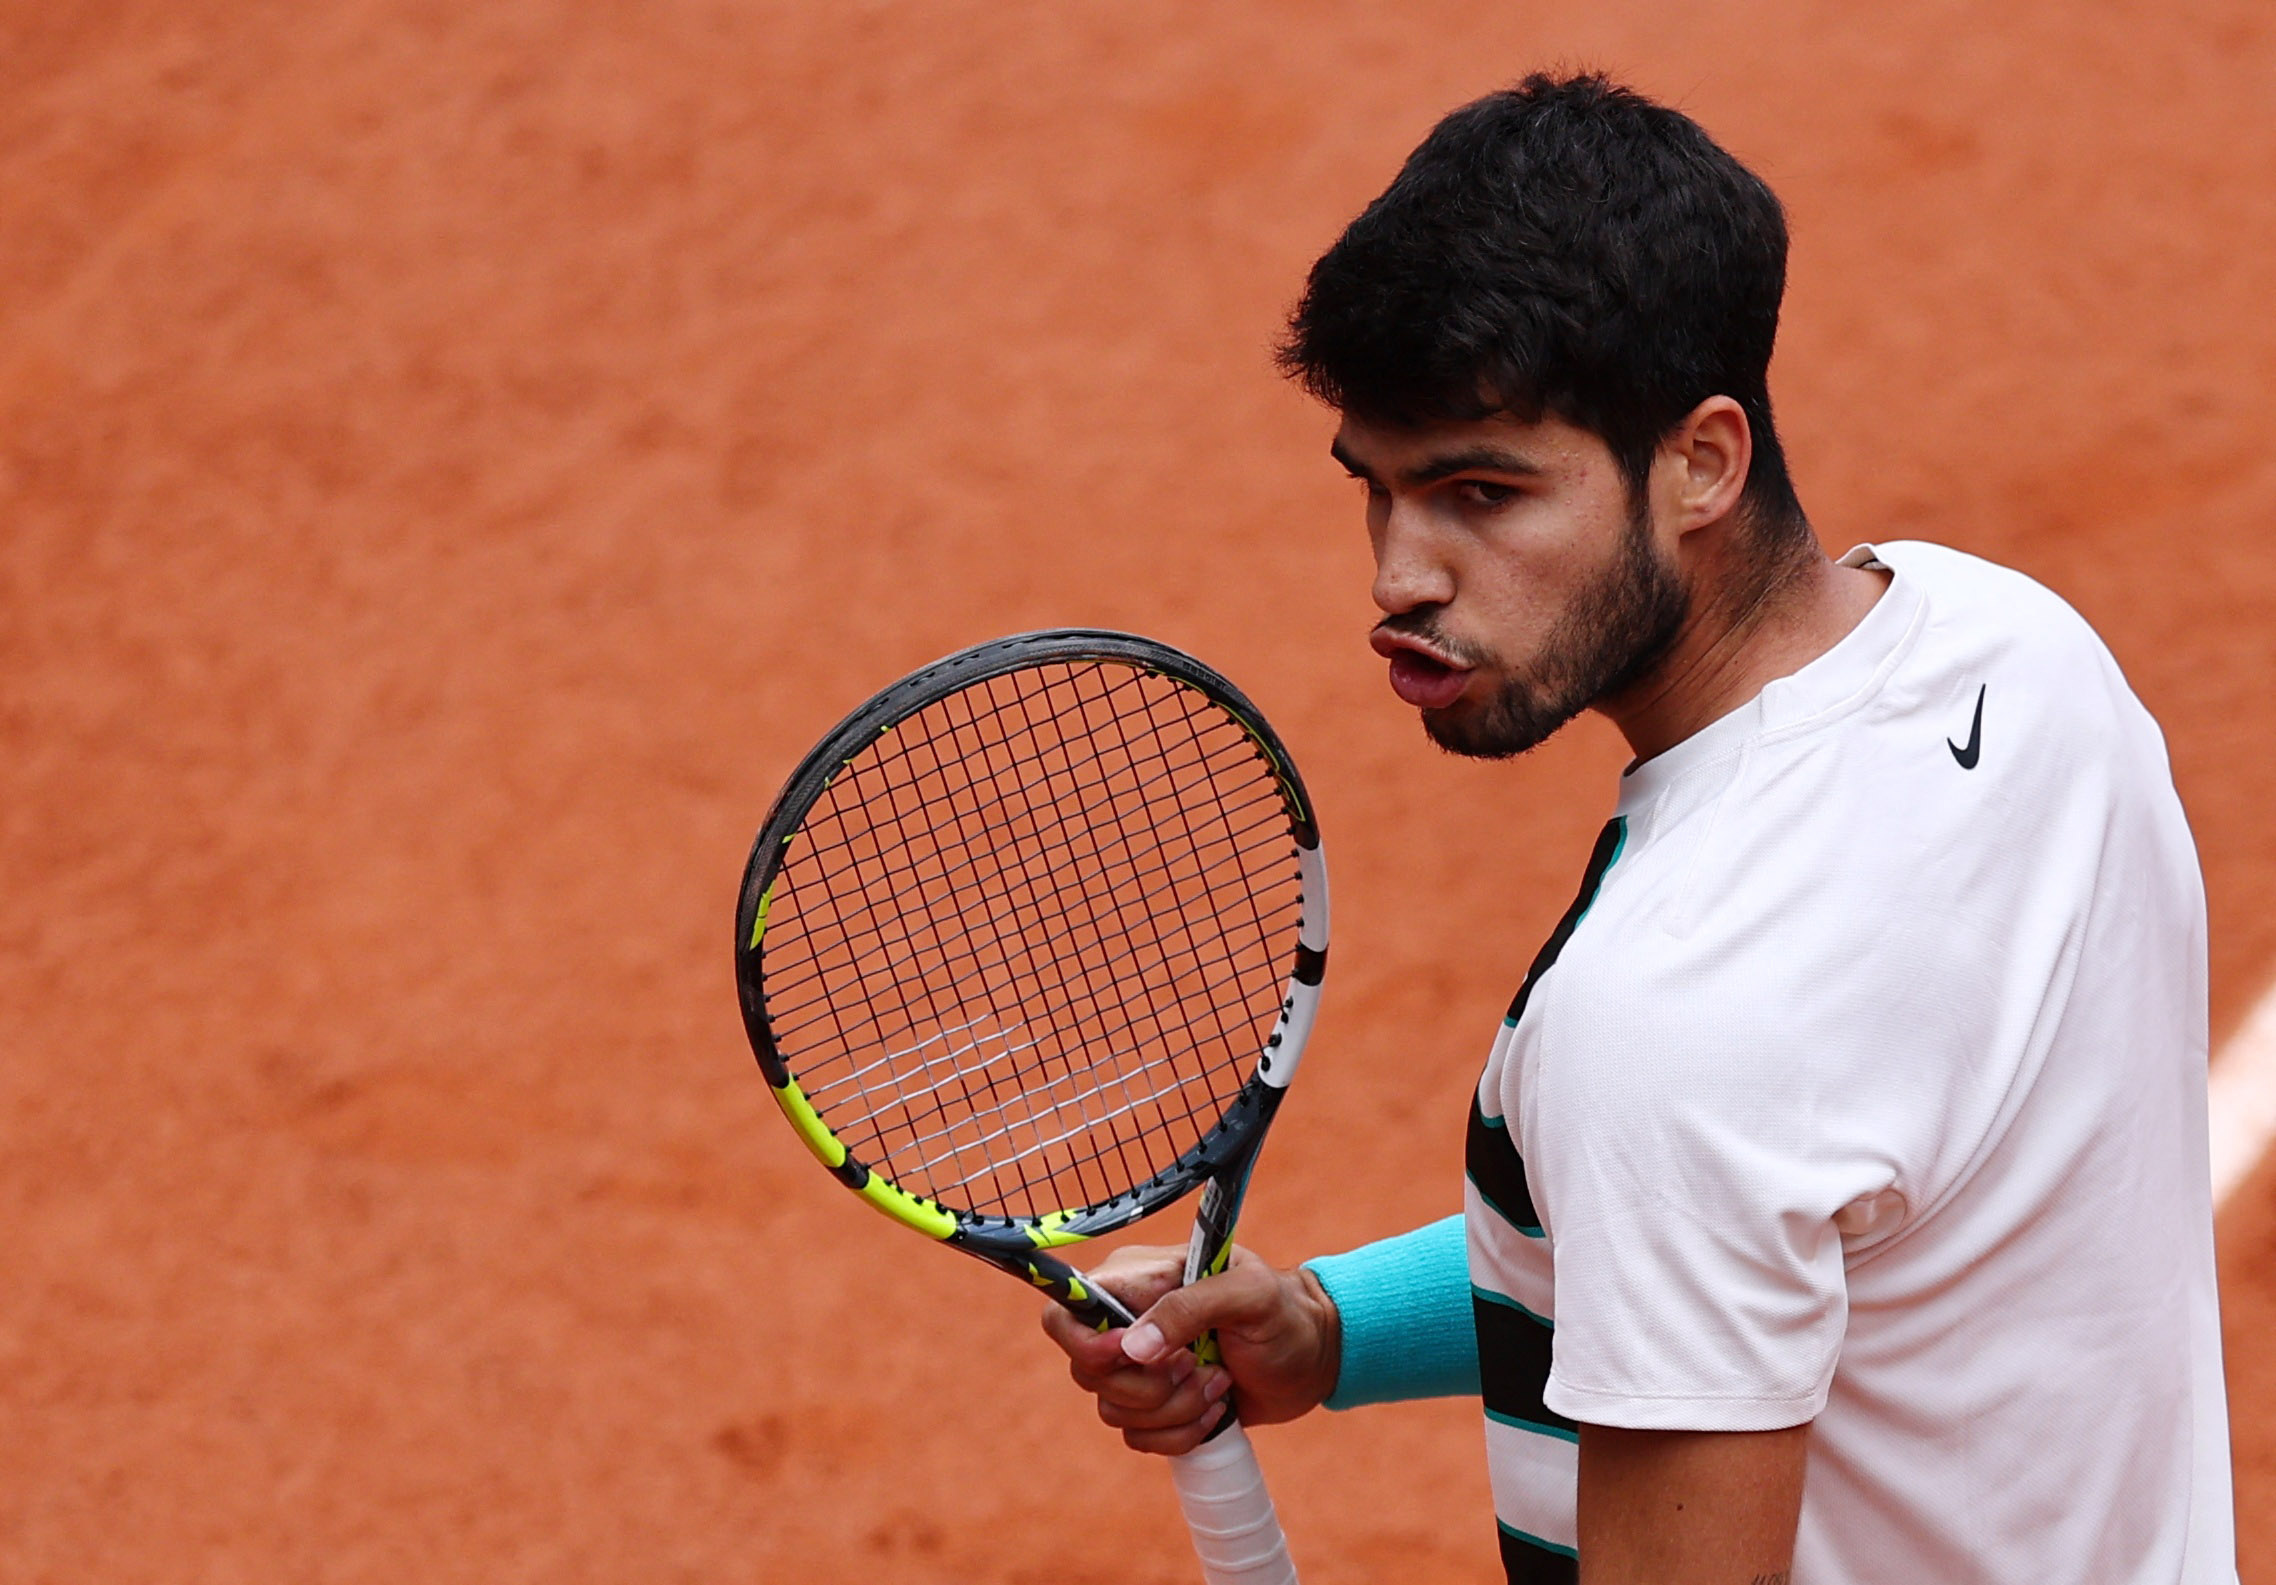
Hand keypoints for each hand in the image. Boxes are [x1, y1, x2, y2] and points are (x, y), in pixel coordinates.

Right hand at [1038, 1242, 1340, 1454]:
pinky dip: (1180, 1434)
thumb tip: (1132, 1346)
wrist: (1311, 1357)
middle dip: (1149, 1385)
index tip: (1132, 1355)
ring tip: (1219, 1384)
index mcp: (1136, 1280)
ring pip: (1113, 1411)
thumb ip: (1189, 1307)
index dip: (1087, 1343)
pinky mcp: (1155, 1406)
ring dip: (1174, 1410)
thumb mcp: (1248, 1295)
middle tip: (1200, 1366)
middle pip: (1087, 1372)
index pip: (1066, 1311)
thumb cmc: (1283, 1313)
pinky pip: (1138, 1438)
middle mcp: (1126, 1322)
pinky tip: (1216, 1409)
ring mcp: (1138, 1368)